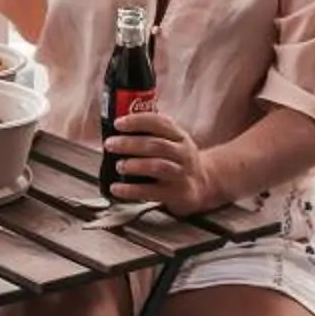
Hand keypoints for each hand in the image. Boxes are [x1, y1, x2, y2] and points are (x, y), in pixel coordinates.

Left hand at [103, 109, 219, 216]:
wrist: (203, 184)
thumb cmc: (177, 160)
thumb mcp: (172, 142)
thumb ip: (150, 135)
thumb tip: (115, 133)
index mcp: (179, 136)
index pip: (160, 123)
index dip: (137, 121)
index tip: (118, 123)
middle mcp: (182, 153)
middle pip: (156, 145)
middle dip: (130, 143)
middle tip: (110, 144)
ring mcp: (181, 174)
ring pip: (158, 166)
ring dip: (134, 165)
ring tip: (119, 166)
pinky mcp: (177, 194)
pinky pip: (152, 191)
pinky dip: (131, 190)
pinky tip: (116, 188)